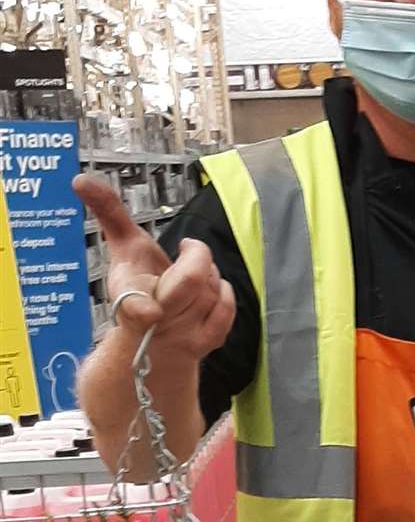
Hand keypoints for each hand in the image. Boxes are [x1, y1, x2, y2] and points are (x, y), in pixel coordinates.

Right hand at [74, 175, 234, 359]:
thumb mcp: (124, 249)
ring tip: (191, 275)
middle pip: (189, 281)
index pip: (132, 305)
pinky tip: (209, 289)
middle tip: (187, 246)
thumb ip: (109, 213)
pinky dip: (224, 292)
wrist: (153, 340)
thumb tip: (80, 179)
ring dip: (208, 273)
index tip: (150, 313)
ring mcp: (180, 335)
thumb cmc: (140, 286)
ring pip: (210, 290)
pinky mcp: (205, 342)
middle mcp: (153, 319)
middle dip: (197, 255)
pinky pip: (226, 308)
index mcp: (126, 294)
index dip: (141, 310)